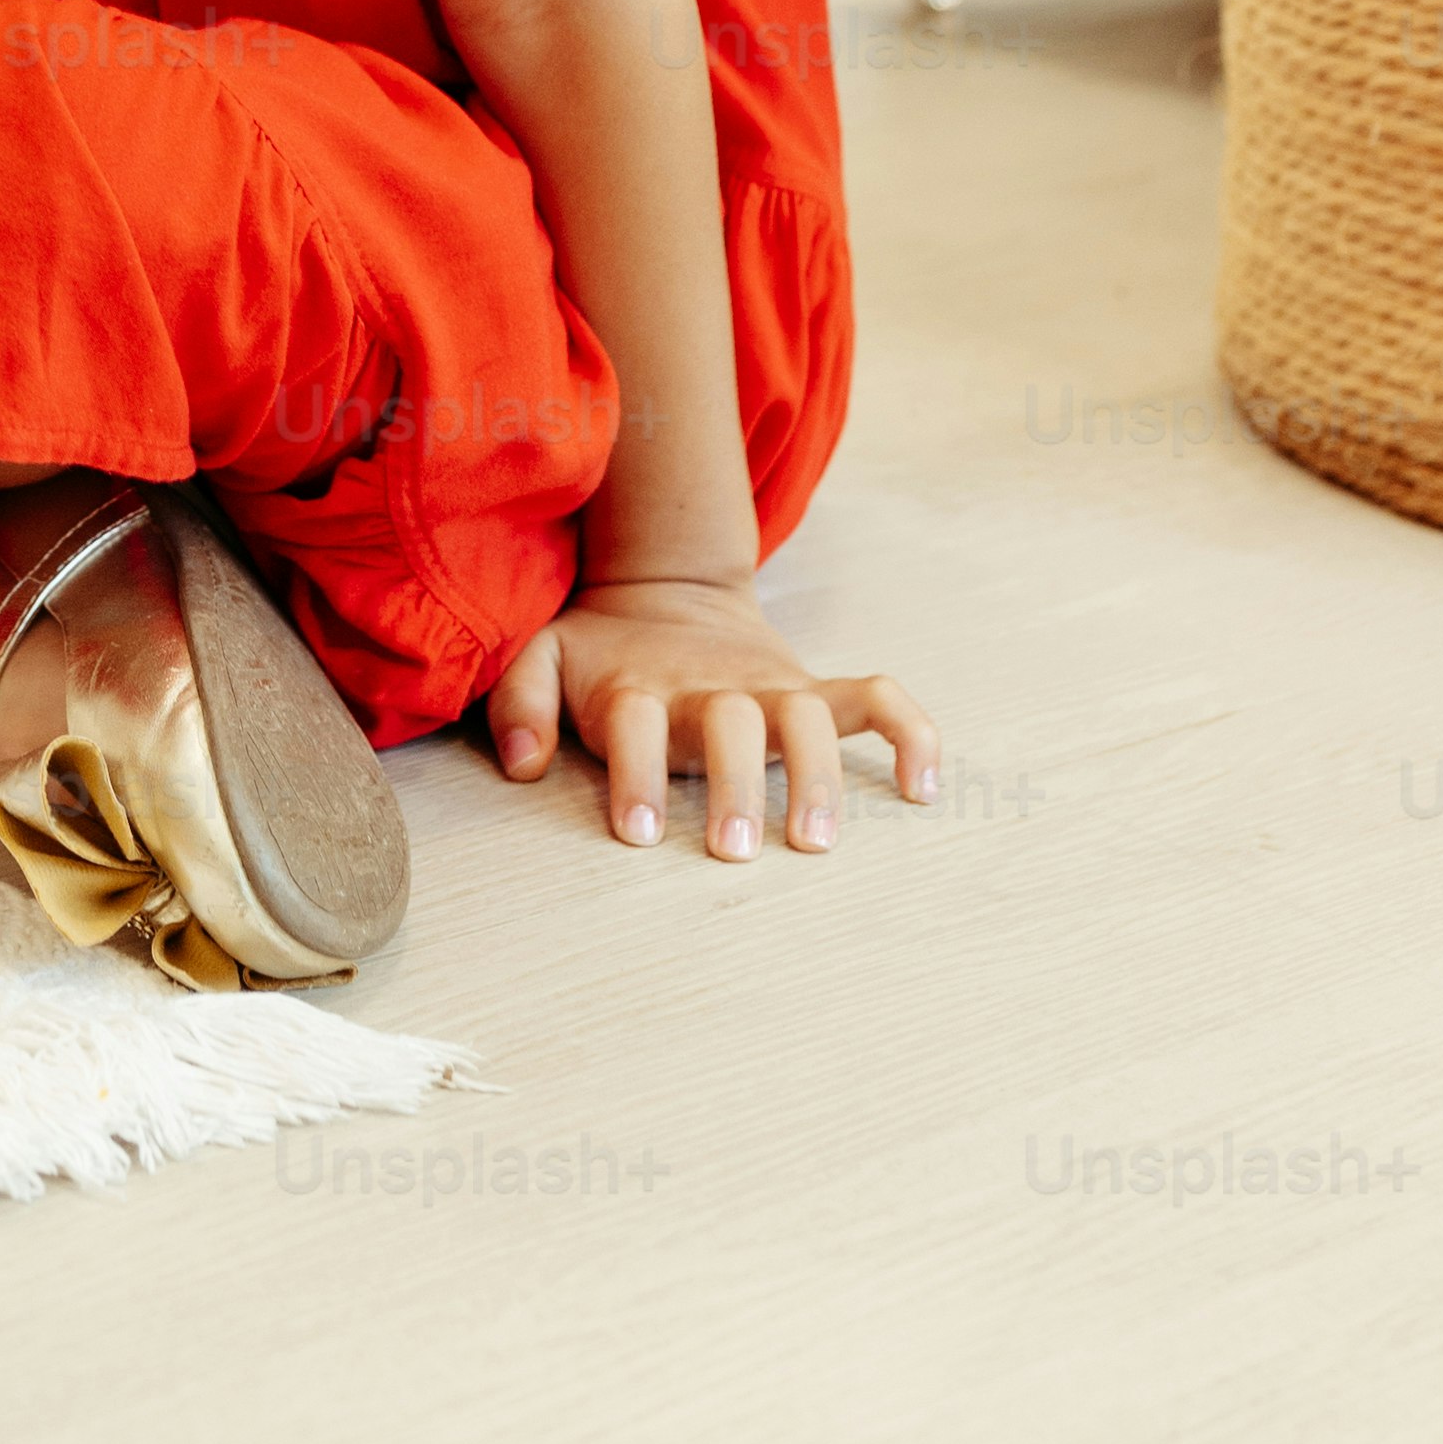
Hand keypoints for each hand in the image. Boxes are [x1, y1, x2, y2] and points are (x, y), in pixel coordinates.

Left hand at [483, 572, 938, 858]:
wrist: (664, 591)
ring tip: (817, 841)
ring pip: (810, 715)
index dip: (636, 774)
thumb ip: (520, 704)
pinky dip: (909, 733)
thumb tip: (524, 765)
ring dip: (818, 774)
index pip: (637, 722)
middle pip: (731, 722)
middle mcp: (710, 687)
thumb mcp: (543, 658)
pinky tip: (922, 790)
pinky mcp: (812, 690)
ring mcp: (769, 687)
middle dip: (734, 784)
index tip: (639, 834)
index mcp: (641, 686)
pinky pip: (875, 700)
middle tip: (732, 852)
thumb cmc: (601, 653)